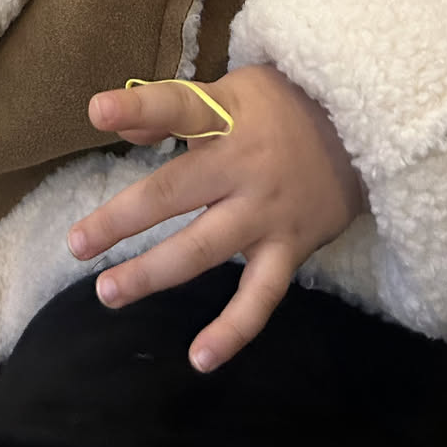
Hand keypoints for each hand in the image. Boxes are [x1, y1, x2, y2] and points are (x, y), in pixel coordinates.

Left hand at [66, 65, 363, 372]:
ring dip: (153, 274)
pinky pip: (260, 298)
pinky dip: (232, 331)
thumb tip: (120, 129)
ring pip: (203, 249)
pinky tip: (199, 358)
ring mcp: (268, 212)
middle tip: (77, 243)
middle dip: (122, 219)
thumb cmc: (287, 105)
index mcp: (230, 115)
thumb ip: (177, 109)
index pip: (179, 106)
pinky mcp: (291, 249)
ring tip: (108, 291)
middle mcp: (245, 165)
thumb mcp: (236, 89)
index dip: (138, 107)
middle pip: (176, 192)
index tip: (96, 111)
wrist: (369, 131)